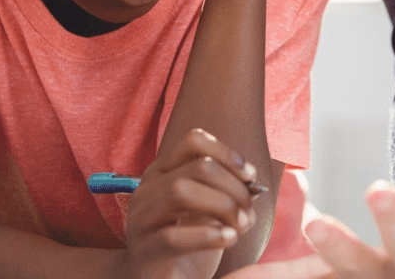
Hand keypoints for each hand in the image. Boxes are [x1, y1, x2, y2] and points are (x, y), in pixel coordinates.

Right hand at [126, 128, 260, 278]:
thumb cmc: (189, 244)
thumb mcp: (210, 212)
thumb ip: (229, 194)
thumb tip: (254, 186)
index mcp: (162, 173)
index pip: (193, 141)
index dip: (227, 153)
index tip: (250, 176)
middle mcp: (147, 190)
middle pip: (197, 167)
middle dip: (233, 187)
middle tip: (249, 213)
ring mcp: (140, 220)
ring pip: (181, 192)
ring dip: (222, 206)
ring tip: (240, 226)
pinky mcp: (143, 252)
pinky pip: (172, 237)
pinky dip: (207, 235)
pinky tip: (228, 239)